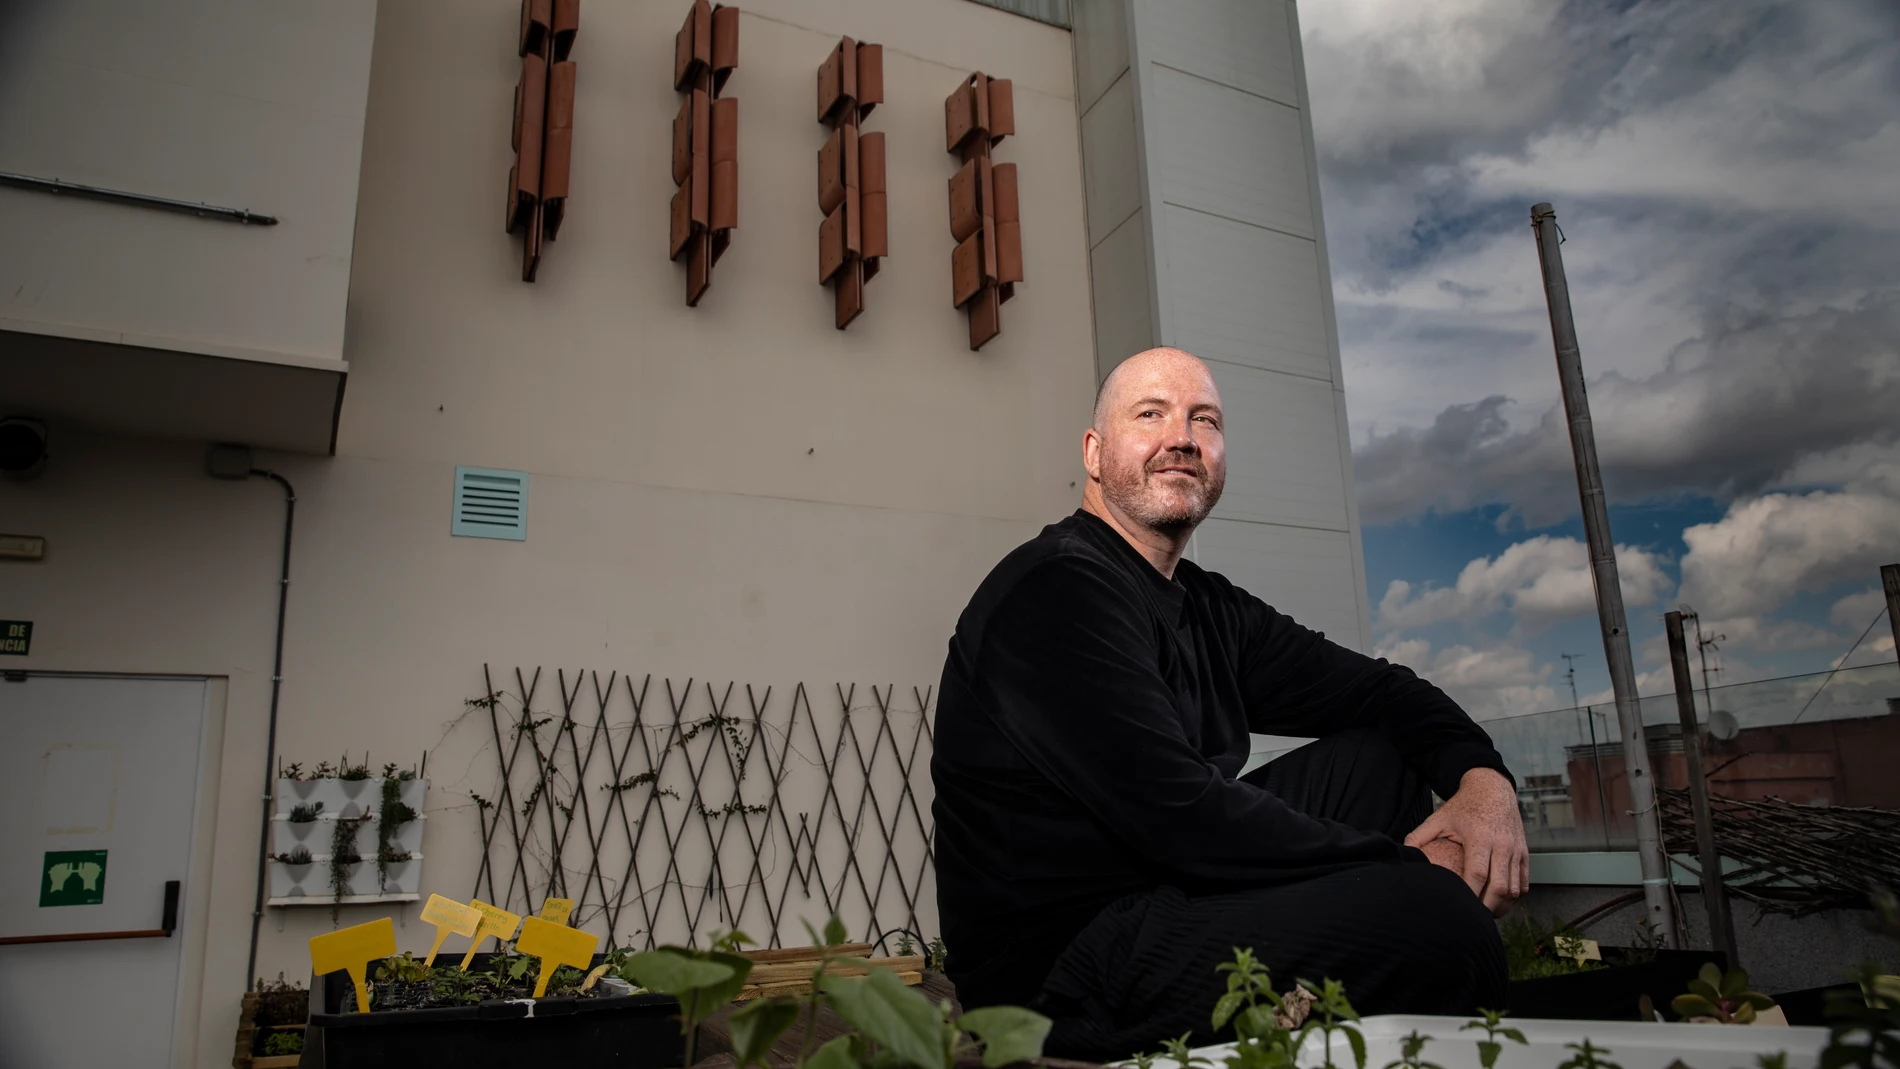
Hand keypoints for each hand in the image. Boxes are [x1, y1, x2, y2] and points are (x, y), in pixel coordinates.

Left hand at [1404, 767, 1527, 915]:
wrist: (1493, 789)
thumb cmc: (1464, 806)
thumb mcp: (1439, 817)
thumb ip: (1419, 836)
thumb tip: (1402, 854)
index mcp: (1480, 838)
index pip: (1478, 875)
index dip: (1470, 895)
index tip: (1460, 907)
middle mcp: (1502, 845)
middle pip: (1500, 888)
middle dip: (1488, 908)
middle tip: (1474, 917)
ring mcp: (1516, 850)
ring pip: (1515, 889)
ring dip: (1502, 905)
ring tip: (1486, 912)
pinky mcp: (1524, 852)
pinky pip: (1524, 882)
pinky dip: (1514, 895)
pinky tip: (1500, 900)